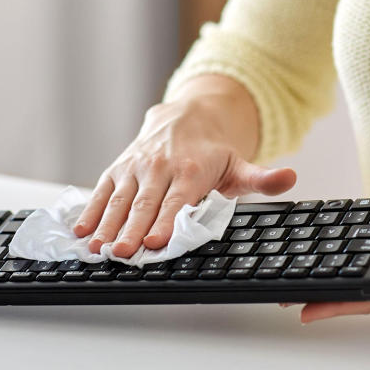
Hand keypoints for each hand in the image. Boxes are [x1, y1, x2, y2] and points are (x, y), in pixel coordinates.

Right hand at [73, 81, 295, 257]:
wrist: (185, 115)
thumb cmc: (212, 151)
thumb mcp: (241, 163)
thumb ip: (261, 178)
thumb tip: (289, 178)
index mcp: (191, 171)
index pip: (177, 202)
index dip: (165, 222)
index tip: (155, 242)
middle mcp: (159, 168)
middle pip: (144, 205)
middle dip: (131, 230)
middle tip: (121, 253)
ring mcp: (135, 168)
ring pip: (119, 200)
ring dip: (105, 225)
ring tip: (95, 247)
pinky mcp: (117, 169)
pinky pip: (101, 192)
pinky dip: (90, 211)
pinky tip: (81, 231)